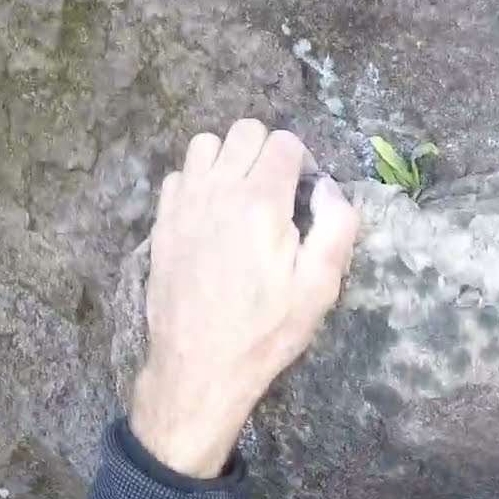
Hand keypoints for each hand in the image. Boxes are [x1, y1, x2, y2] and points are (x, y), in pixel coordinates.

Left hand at [130, 119, 358, 478]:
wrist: (200, 367)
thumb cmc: (266, 330)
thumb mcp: (320, 287)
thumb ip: (336, 226)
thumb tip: (327, 187)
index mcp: (261, 202)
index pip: (284, 142)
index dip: (302, 162)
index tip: (305, 195)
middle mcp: (218, 191)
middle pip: (244, 130)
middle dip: (267, 151)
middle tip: (277, 191)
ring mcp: (184, 204)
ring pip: (205, 144)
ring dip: (229, 159)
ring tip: (242, 195)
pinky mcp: (162, 223)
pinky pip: (178, 175)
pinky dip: (198, 182)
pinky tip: (211, 214)